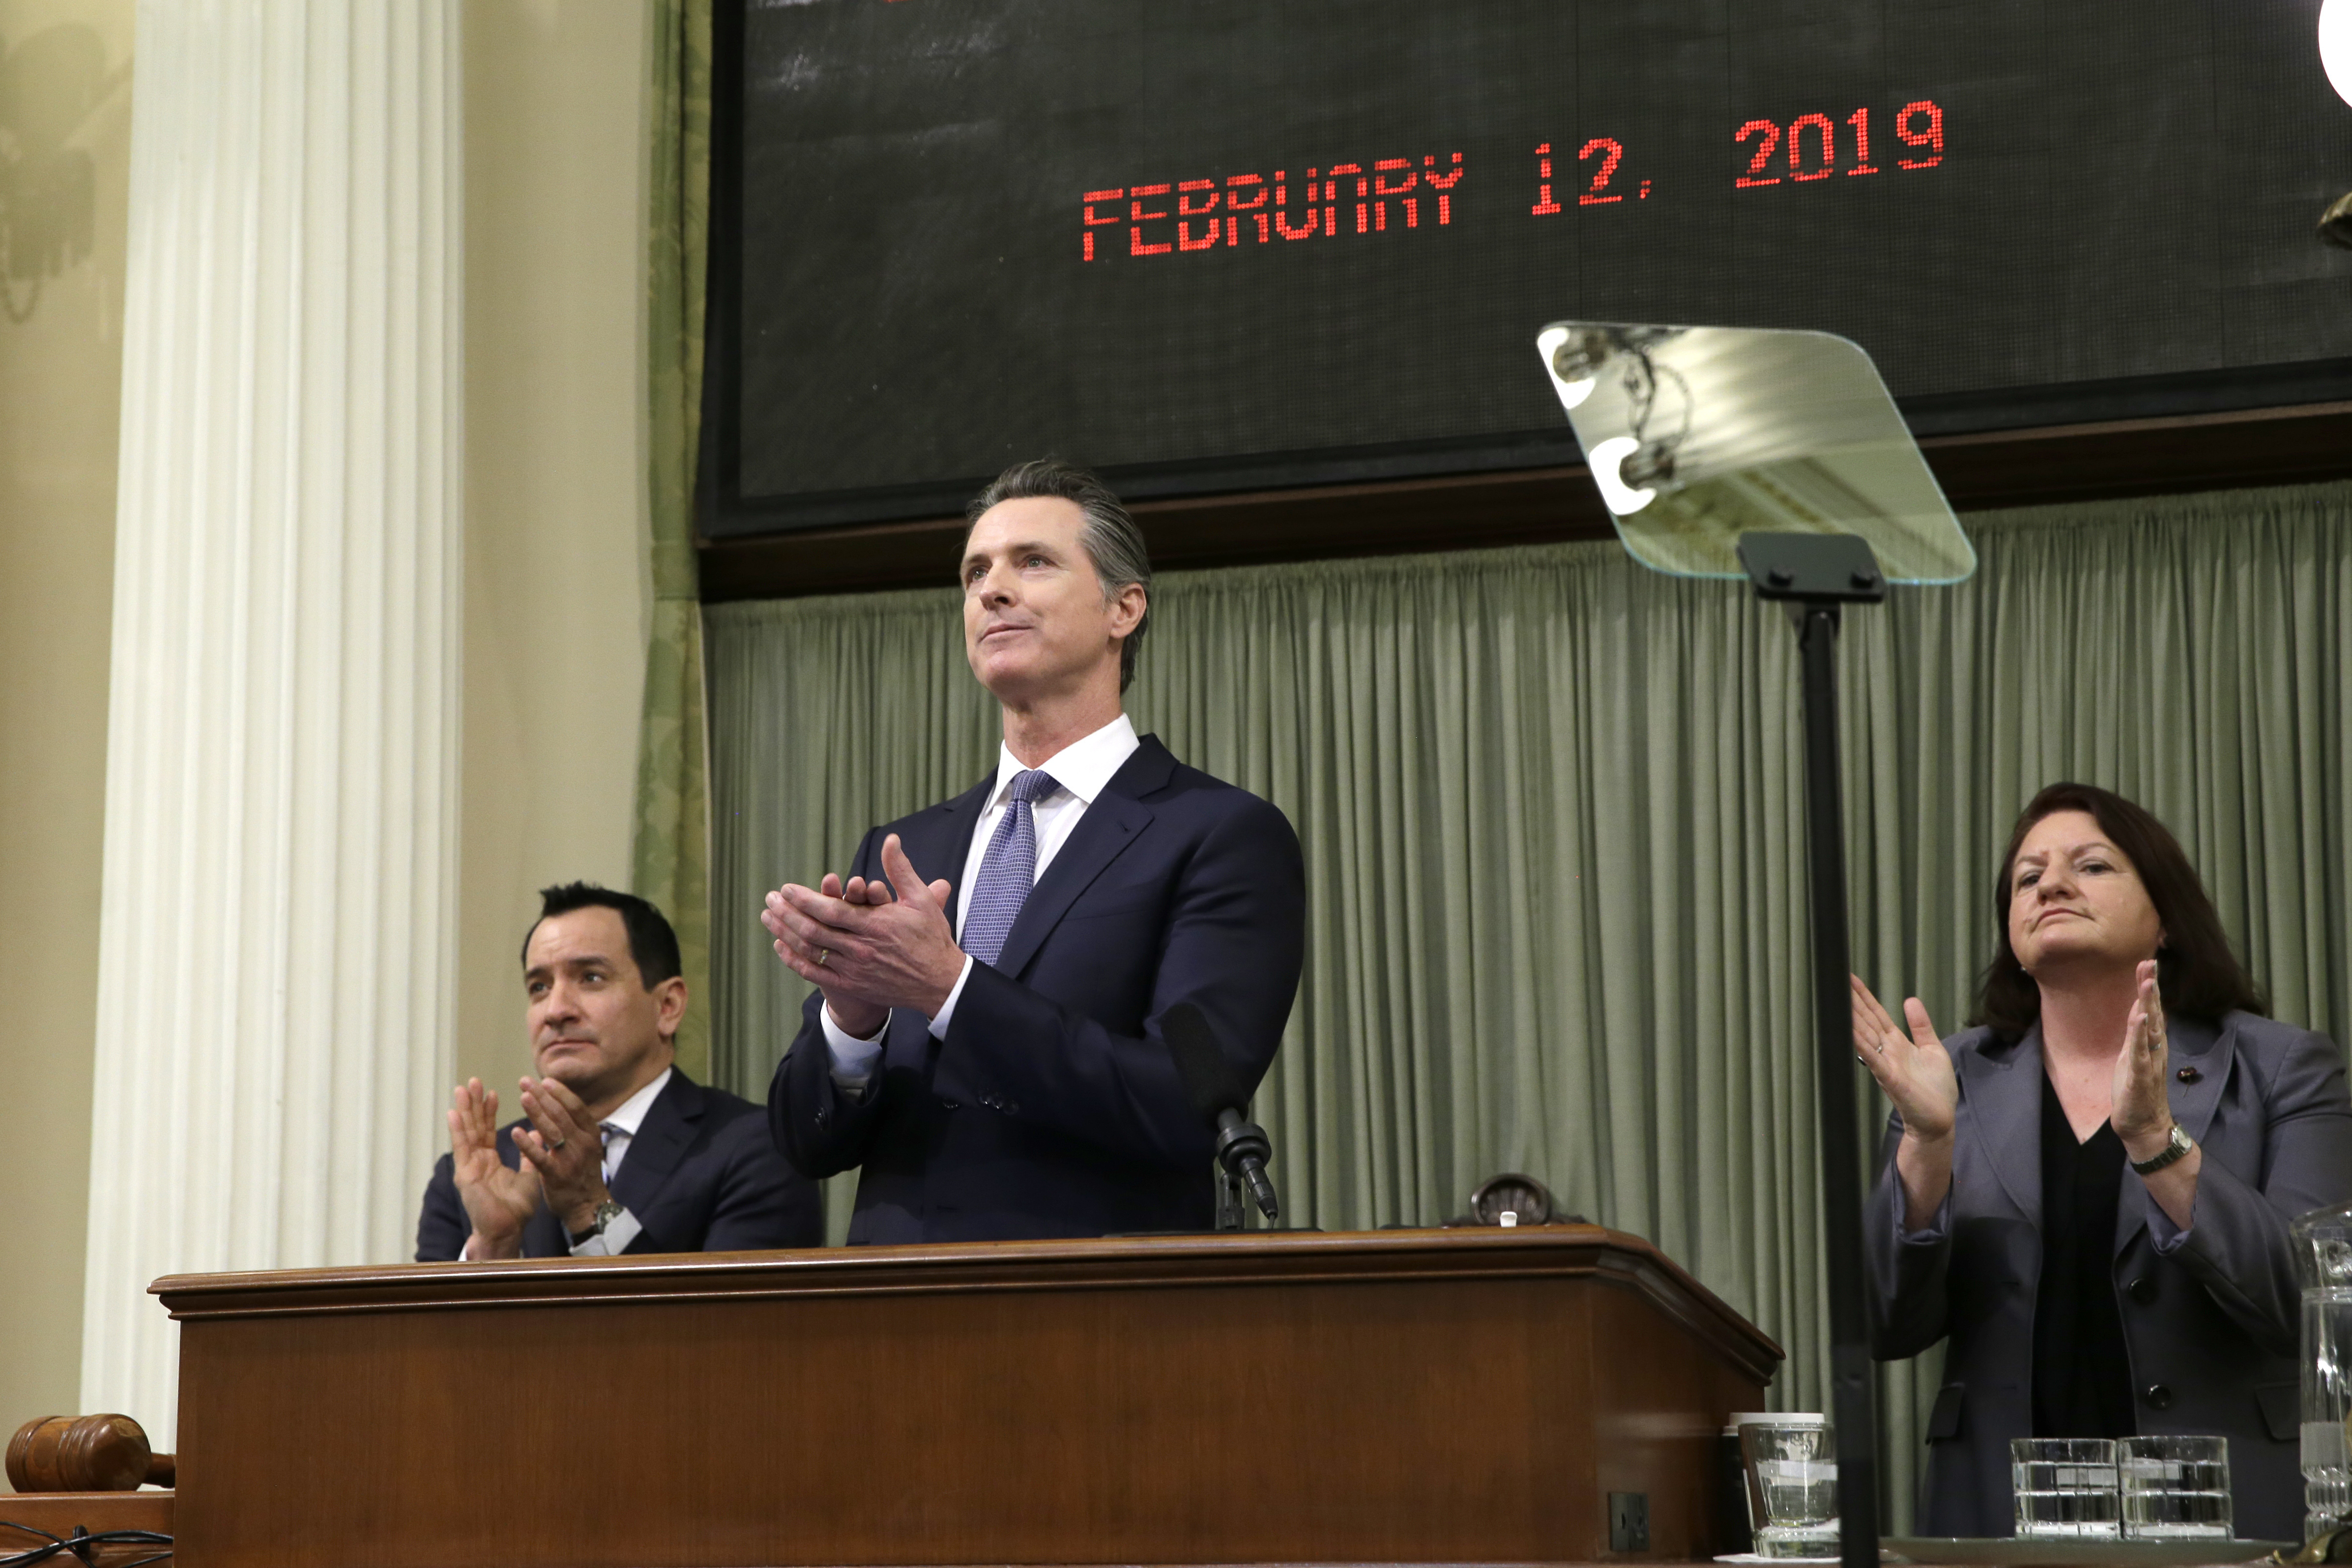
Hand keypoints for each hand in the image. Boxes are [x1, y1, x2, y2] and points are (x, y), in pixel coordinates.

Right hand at [447, 1078, 538, 1259]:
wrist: (508, 1230)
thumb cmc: (517, 1208)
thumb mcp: (529, 1175)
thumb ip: (530, 1154)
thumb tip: (536, 1131)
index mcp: (489, 1161)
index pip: (488, 1130)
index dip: (488, 1111)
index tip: (491, 1091)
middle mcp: (477, 1161)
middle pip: (474, 1127)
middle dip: (473, 1104)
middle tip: (473, 1081)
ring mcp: (469, 1167)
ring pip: (466, 1133)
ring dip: (464, 1110)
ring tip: (462, 1088)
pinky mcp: (465, 1174)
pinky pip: (462, 1149)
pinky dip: (458, 1130)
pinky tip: (454, 1113)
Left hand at [513, 1075, 611, 1234]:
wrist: (587, 1206)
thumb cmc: (583, 1174)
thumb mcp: (585, 1147)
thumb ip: (572, 1127)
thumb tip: (557, 1105)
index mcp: (590, 1135)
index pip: (576, 1107)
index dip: (561, 1093)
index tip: (545, 1080)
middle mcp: (582, 1144)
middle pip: (562, 1114)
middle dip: (543, 1096)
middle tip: (525, 1082)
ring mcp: (570, 1160)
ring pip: (552, 1131)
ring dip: (537, 1112)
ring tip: (523, 1096)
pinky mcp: (556, 1176)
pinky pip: (540, 1157)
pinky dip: (527, 1144)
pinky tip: (515, 1132)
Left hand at [761, 835, 962, 1032]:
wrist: (940, 982)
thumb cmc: (931, 937)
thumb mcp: (921, 899)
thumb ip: (900, 869)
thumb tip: (891, 840)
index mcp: (876, 924)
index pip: (832, 910)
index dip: (805, 899)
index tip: (787, 889)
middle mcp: (861, 947)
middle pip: (814, 930)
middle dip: (788, 913)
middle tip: (770, 900)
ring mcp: (854, 969)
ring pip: (811, 950)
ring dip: (786, 933)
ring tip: (768, 918)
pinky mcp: (852, 985)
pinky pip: (816, 973)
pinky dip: (795, 960)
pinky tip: (781, 947)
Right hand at [1852, 976, 1958, 1143]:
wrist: (1939, 1119)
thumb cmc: (1936, 1090)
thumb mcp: (1932, 1049)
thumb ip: (1921, 1025)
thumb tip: (1910, 999)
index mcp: (1897, 1043)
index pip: (1877, 1014)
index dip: (1865, 996)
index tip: (1852, 979)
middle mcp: (1887, 1051)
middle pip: (1867, 1021)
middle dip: (1853, 1001)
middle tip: (1837, 980)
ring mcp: (1886, 1064)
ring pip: (1865, 1036)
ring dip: (1852, 1018)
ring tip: (1839, 1000)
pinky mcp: (1891, 1079)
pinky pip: (1874, 1059)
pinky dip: (1862, 1046)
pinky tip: (1851, 1032)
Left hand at [2110, 959, 2174, 1159]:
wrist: (2144, 1126)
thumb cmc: (2138, 1091)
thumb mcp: (2134, 1055)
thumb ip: (2138, 1032)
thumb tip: (2140, 1007)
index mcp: (2151, 1044)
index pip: (2151, 1010)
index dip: (2149, 987)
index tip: (2147, 963)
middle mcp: (2154, 1049)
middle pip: (2153, 1013)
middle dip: (2151, 988)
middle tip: (2150, 963)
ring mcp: (2148, 1062)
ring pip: (2149, 1029)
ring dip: (2148, 1005)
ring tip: (2147, 982)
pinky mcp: (2139, 1077)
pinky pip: (2139, 1053)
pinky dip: (2139, 1035)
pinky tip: (2139, 1018)